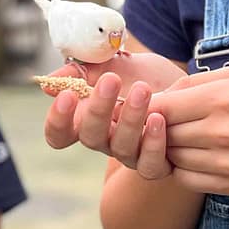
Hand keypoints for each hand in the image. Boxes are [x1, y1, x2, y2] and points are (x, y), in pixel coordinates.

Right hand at [41, 54, 185, 179]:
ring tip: (143, 90)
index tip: (67, 94)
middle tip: (111, 79)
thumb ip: (82, 70)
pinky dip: (154, 144)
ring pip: (121, 148)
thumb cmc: (140, 75)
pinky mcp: (157, 162)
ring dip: (131, 119)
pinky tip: (159, 118)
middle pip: (90, 137)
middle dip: (98, 108)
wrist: (179, 85)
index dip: (57, 120)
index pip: (59, 133)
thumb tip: (49, 83)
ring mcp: (130, 154)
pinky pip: (150, 165)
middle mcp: (105, 141)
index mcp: (86, 120)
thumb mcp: (111, 64)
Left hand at [151, 68, 228, 194]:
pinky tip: (197, 154)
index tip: (152, 104)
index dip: (149, 106)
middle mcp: (223, 131)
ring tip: (190, 135)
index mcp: (224, 98)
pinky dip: (183, 167)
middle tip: (171, 119)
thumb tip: (156, 96)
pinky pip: (185, 178)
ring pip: (172, 156)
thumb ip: (195, 83)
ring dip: (172, 147)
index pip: (162, 107)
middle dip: (160, 126)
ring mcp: (226, 162)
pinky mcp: (228, 185)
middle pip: (163, 132)